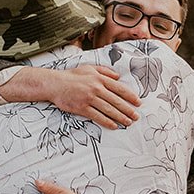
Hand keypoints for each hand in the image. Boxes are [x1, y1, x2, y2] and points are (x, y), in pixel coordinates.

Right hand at [3, 66, 138, 129]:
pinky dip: (107, 121)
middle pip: (116, 101)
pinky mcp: (82, 108)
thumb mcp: (89, 68)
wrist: (54, 84)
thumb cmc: (71, 76)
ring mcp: (89, 99)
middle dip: (128, 110)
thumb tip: (118, 76)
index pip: (119, 88)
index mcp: (100, 78)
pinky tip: (114, 125)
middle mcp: (96, 88)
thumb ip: (105, 71)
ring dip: (120, 117)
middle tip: (136, 116)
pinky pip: (97, 116)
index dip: (130, 96)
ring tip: (128, 122)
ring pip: (109, 110)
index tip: (138, 102)